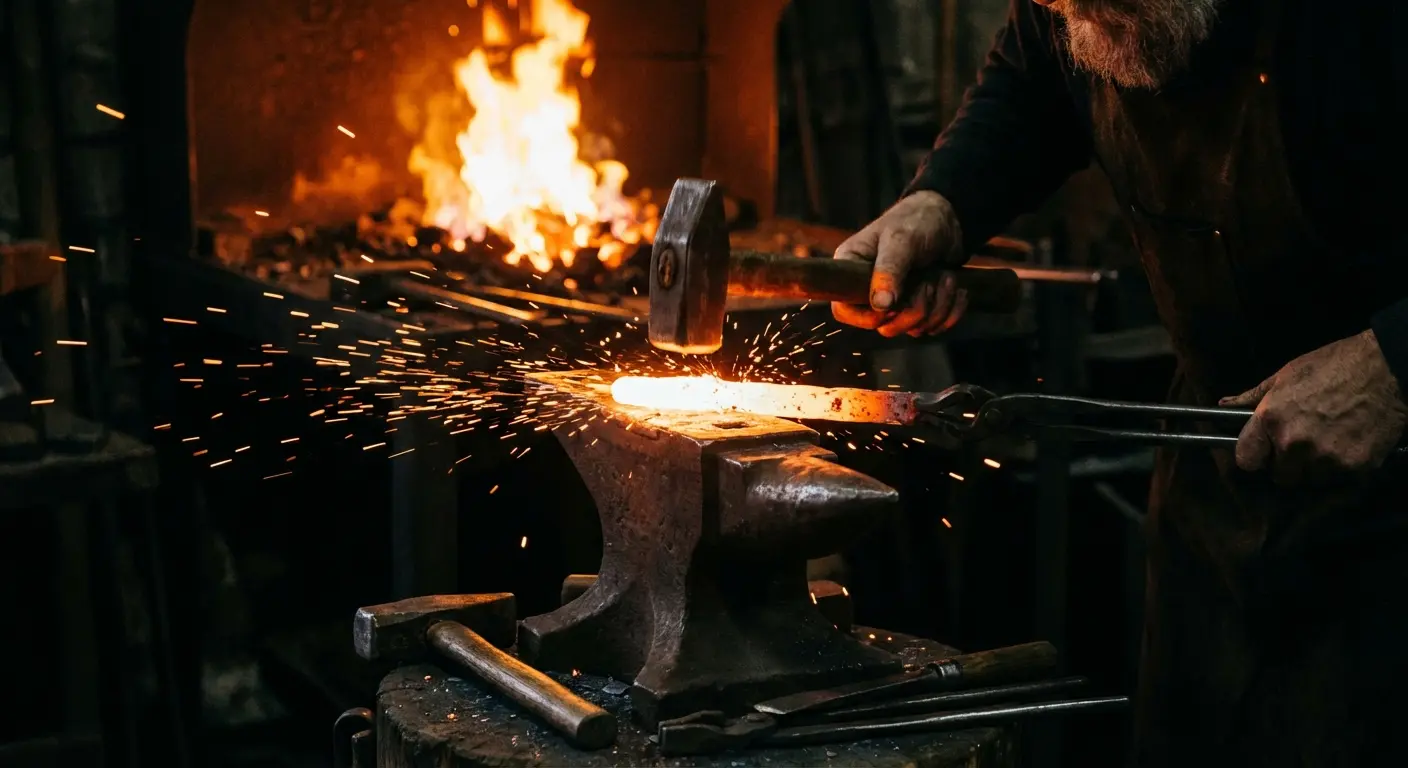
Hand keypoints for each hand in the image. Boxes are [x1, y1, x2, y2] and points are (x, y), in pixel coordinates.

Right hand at [831, 191, 967, 337]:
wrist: (948, 219)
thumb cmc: (916, 221)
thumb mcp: (901, 240)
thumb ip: (889, 269)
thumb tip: (880, 305)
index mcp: (852, 271)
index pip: (843, 310)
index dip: (866, 318)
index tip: (890, 306)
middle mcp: (870, 291)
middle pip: (885, 327)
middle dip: (914, 309)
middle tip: (927, 282)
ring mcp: (896, 302)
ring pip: (913, 328)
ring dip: (937, 306)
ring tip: (944, 276)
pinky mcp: (919, 306)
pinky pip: (934, 327)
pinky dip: (950, 310)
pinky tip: (955, 288)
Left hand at [1219, 330, 1407, 482]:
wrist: (1387, 369)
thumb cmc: (1333, 366)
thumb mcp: (1285, 375)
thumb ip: (1252, 397)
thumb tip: (1223, 406)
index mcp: (1271, 420)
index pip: (1246, 461)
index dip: (1253, 457)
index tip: (1262, 452)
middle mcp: (1294, 443)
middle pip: (1280, 476)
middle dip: (1287, 464)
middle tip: (1302, 444)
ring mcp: (1325, 458)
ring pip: (1310, 480)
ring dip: (1314, 468)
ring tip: (1327, 441)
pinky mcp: (1354, 468)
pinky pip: (1338, 479)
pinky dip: (1341, 467)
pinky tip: (1348, 443)